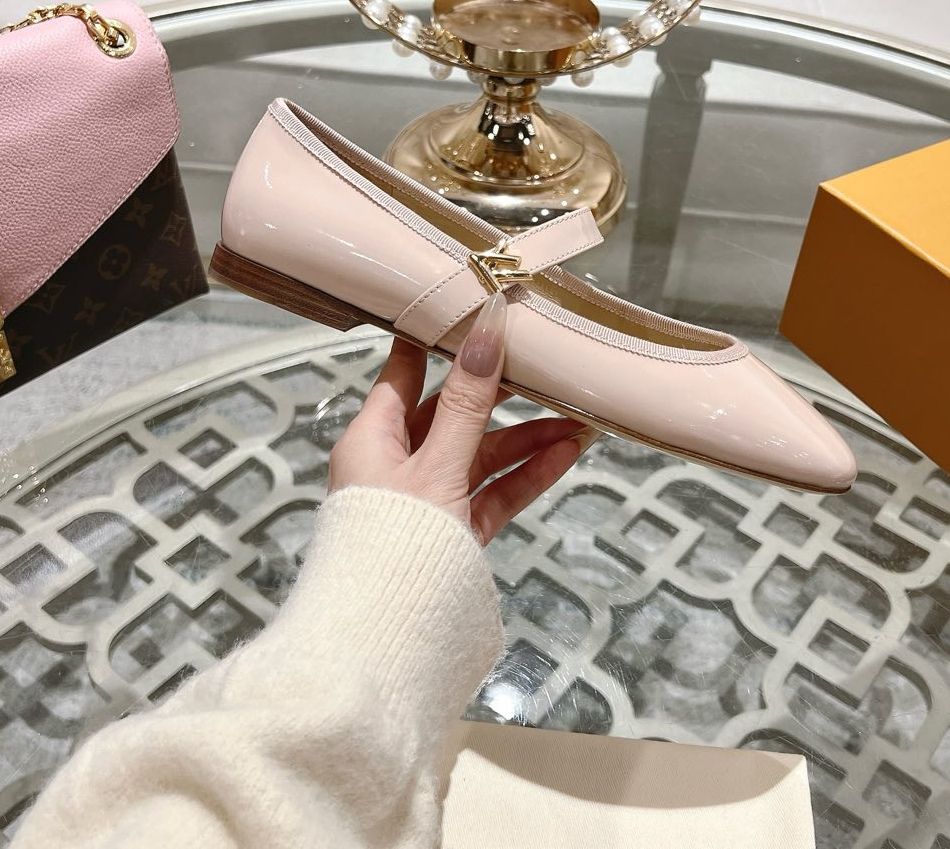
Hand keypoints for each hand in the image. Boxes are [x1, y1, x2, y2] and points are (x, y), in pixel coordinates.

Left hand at [328, 293, 599, 543]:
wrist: (383, 640)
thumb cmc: (394, 539)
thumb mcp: (435, 464)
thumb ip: (465, 403)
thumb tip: (485, 333)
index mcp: (372, 437)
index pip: (403, 373)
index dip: (433, 341)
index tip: (466, 309)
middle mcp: (396, 463)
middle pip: (453, 413)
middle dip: (502, 394)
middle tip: (542, 362)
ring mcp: (428, 499)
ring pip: (481, 455)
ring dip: (526, 439)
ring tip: (578, 417)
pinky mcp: (454, 531)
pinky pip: (492, 493)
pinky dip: (525, 475)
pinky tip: (565, 455)